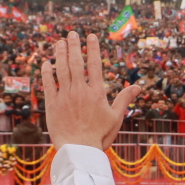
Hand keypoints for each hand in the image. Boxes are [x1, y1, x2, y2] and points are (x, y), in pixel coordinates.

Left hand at [41, 31, 139, 151]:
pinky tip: (46, 62)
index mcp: (96, 93)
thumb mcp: (115, 118)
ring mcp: (64, 97)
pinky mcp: (52, 105)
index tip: (91, 36)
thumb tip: (137, 87)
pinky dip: (46, 72)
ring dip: (60, 54)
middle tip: (72, 33)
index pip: (95, 65)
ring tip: (59, 42)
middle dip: (74, 46)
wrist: (79, 150)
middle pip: (76, 63)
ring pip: (61, 70)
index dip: (93, 49)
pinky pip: (48, 84)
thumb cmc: (99, 136)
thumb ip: (124, 99)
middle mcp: (80, 91)